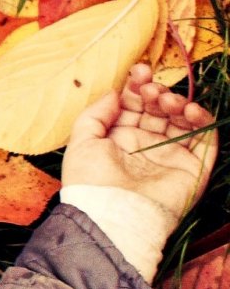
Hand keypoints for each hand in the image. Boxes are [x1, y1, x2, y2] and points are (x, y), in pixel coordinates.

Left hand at [61, 63, 217, 221]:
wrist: (113, 217)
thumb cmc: (90, 182)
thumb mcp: (81, 142)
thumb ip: (95, 114)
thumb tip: (114, 91)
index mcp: (119, 139)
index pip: (134, 106)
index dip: (137, 86)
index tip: (138, 71)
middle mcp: (146, 146)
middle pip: (158, 110)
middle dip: (156, 93)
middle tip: (151, 88)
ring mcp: (170, 156)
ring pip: (182, 120)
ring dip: (177, 103)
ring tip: (166, 101)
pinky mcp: (193, 167)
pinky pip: (205, 138)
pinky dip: (202, 120)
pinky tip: (189, 110)